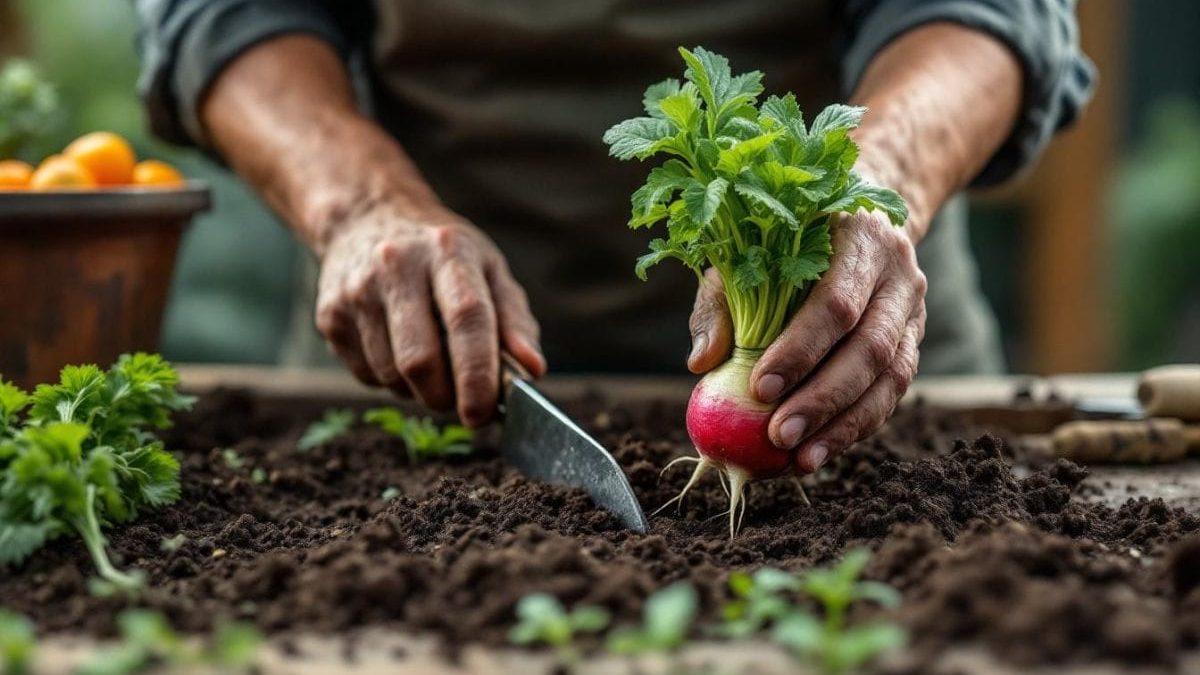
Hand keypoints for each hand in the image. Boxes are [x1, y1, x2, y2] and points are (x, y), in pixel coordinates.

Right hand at [315, 202, 545, 426]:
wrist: (366, 219)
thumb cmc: (443, 255)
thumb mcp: (489, 271)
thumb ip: (515, 322)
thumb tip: (533, 371)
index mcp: (448, 251)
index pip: (466, 319)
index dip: (477, 374)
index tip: (485, 412)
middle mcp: (396, 266)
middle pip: (420, 360)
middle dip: (446, 397)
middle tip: (463, 403)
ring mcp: (356, 291)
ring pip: (391, 376)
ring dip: (419, 391)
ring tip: (431, 363)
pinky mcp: (329, 315)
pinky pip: (366, 376)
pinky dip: (391, 381)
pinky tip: (398, 350)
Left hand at [688, 210, 926, 472]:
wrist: (859, 216)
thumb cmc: (787, 239)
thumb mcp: (748, 253)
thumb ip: (722, 303)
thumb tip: (702, 363)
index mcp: (860, 237)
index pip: (836, 302)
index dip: (801, 350)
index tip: (759, 389)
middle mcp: (899, 274)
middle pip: (869, 348)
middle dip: (822, 399)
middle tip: (778, 436)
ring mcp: (913, 311)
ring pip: (890, 378)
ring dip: (843, 425)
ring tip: (800, 460)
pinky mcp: (913, 343)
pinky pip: (891, 393)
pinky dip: (855, 428)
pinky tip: (818, 452)